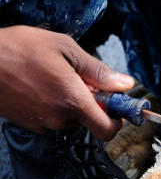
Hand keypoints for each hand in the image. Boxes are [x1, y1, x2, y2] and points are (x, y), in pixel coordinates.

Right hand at [0, 25, 133, 139]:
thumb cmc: (19, 49)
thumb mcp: (66, 49)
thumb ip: (98, 71)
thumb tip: (125, 84)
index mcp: (73, 102)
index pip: (107, 130)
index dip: (116, 120)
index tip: (115, 105)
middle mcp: (59, 119)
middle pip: (89, 120)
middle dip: (91, 102)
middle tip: (79, 78)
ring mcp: (42, 124)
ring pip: (70, 117)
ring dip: (71, 101)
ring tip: (54, 77)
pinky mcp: (28, 124)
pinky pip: (52, 117)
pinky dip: (55, 104)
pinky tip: (42, 85)